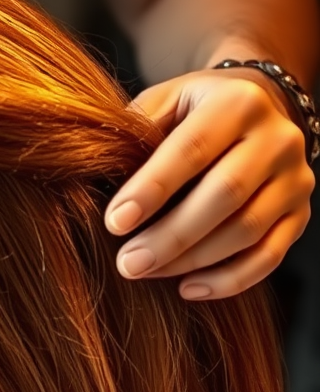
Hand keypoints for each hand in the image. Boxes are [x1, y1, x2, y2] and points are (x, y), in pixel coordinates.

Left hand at [104, 66, 314, 298]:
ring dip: (191, 261)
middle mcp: (277, 138)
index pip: (193, 148)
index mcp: (238, 103)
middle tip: (127, 263)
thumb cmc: (192, 112)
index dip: (153, 188)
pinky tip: (187, 289)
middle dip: (170, 236)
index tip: (115, 222)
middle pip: (225, 195)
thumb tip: (93, 173)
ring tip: (144, 272)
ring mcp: (295, 178)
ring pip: (247, 230)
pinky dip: (228, 280)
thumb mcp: (164, 102)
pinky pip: (269, 256)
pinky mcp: (299, 213)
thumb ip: (135, 130)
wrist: (257, 106)